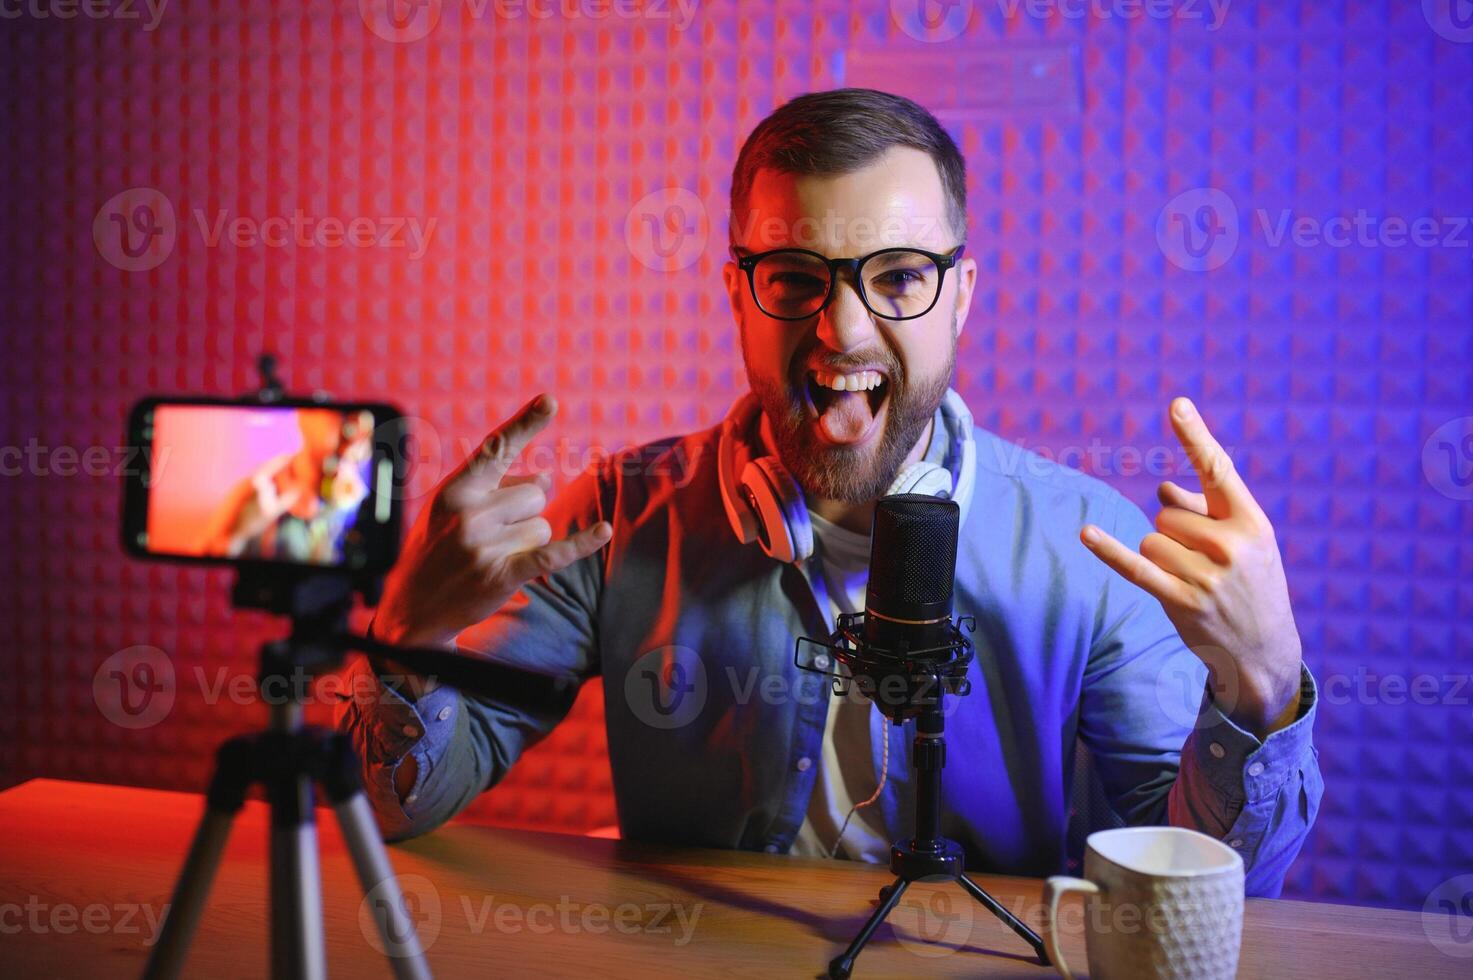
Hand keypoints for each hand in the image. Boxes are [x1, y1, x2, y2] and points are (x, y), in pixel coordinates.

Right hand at [372, 393, 612, 651]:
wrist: (411, 611)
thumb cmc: (438, 551)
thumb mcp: (454, 510)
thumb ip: (498, 488)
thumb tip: (545, 475)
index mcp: (455, 489)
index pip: (497, 448)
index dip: (526, 423)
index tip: (551, 400)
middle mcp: (468, 512)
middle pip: (536, 494)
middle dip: (525, 514)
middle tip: (492, 537)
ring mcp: (482, 544)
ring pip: (543, 525)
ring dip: (529, 542)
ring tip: (493, 557)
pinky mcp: (500, 574)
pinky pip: (552, 552)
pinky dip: (581, 544)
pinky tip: (604, 532)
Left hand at [1080, 397, 1302, 737]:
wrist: (1264, 650)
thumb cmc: (1250, 584)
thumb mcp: (1243, 543)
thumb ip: (1204, 511)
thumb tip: (1162, 490)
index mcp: (1251, 522)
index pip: (1218, 470)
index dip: (1195, 436)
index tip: (1176, 404)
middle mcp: (1232, 545)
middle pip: (1166, 512)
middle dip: (1175, 533)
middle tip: (1203, 563)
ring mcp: (1207, 576)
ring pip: (1151, 539)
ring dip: (1161, 557)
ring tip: (1193, 581)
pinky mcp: (1181, 601)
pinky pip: (1136, 567)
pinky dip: (1109, 551)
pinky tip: (1086, 534)